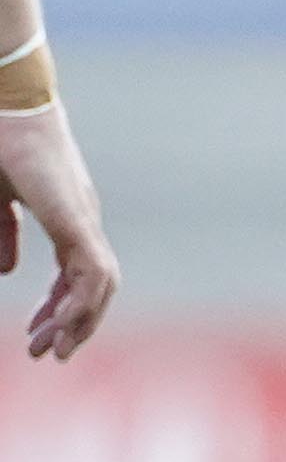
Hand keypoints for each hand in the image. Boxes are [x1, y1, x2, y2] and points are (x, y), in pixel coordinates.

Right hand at [0, 108, 119, 360]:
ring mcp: (85, 220)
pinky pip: (91, 272)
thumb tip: (6, 272)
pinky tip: (61, 325)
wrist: (6, 106)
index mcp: (69, 219)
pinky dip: (81, 302)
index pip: (76, 276)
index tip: (39, 334)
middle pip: (93, 288)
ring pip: (99, 286)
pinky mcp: (77, 219)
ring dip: (78, 321)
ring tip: (52, 349)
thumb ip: (2, 234)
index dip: (60, 308)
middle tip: (47, 354)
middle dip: (72, 324)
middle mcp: (84, 223)